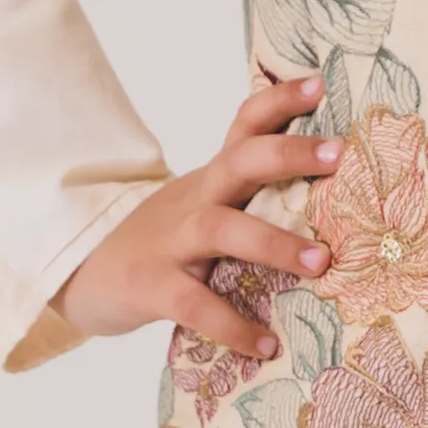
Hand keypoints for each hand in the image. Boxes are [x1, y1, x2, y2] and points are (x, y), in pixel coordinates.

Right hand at [58, 76, 341, 358]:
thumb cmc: (171, 240)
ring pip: (222, 228)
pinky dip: (233, 326)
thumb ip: (258, 195)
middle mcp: (197, 199)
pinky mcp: (153, 287)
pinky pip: (196, 305)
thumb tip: (341, 194)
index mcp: (215, 177)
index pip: (246, 123)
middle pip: (241, 161)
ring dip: (275, 243)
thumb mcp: (209, 204)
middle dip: (289, 153)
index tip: (320, 83)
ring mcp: (172, 242)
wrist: (86, 273)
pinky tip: (266, 344)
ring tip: (322, 263)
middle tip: (339, 154)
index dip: (281, 100)